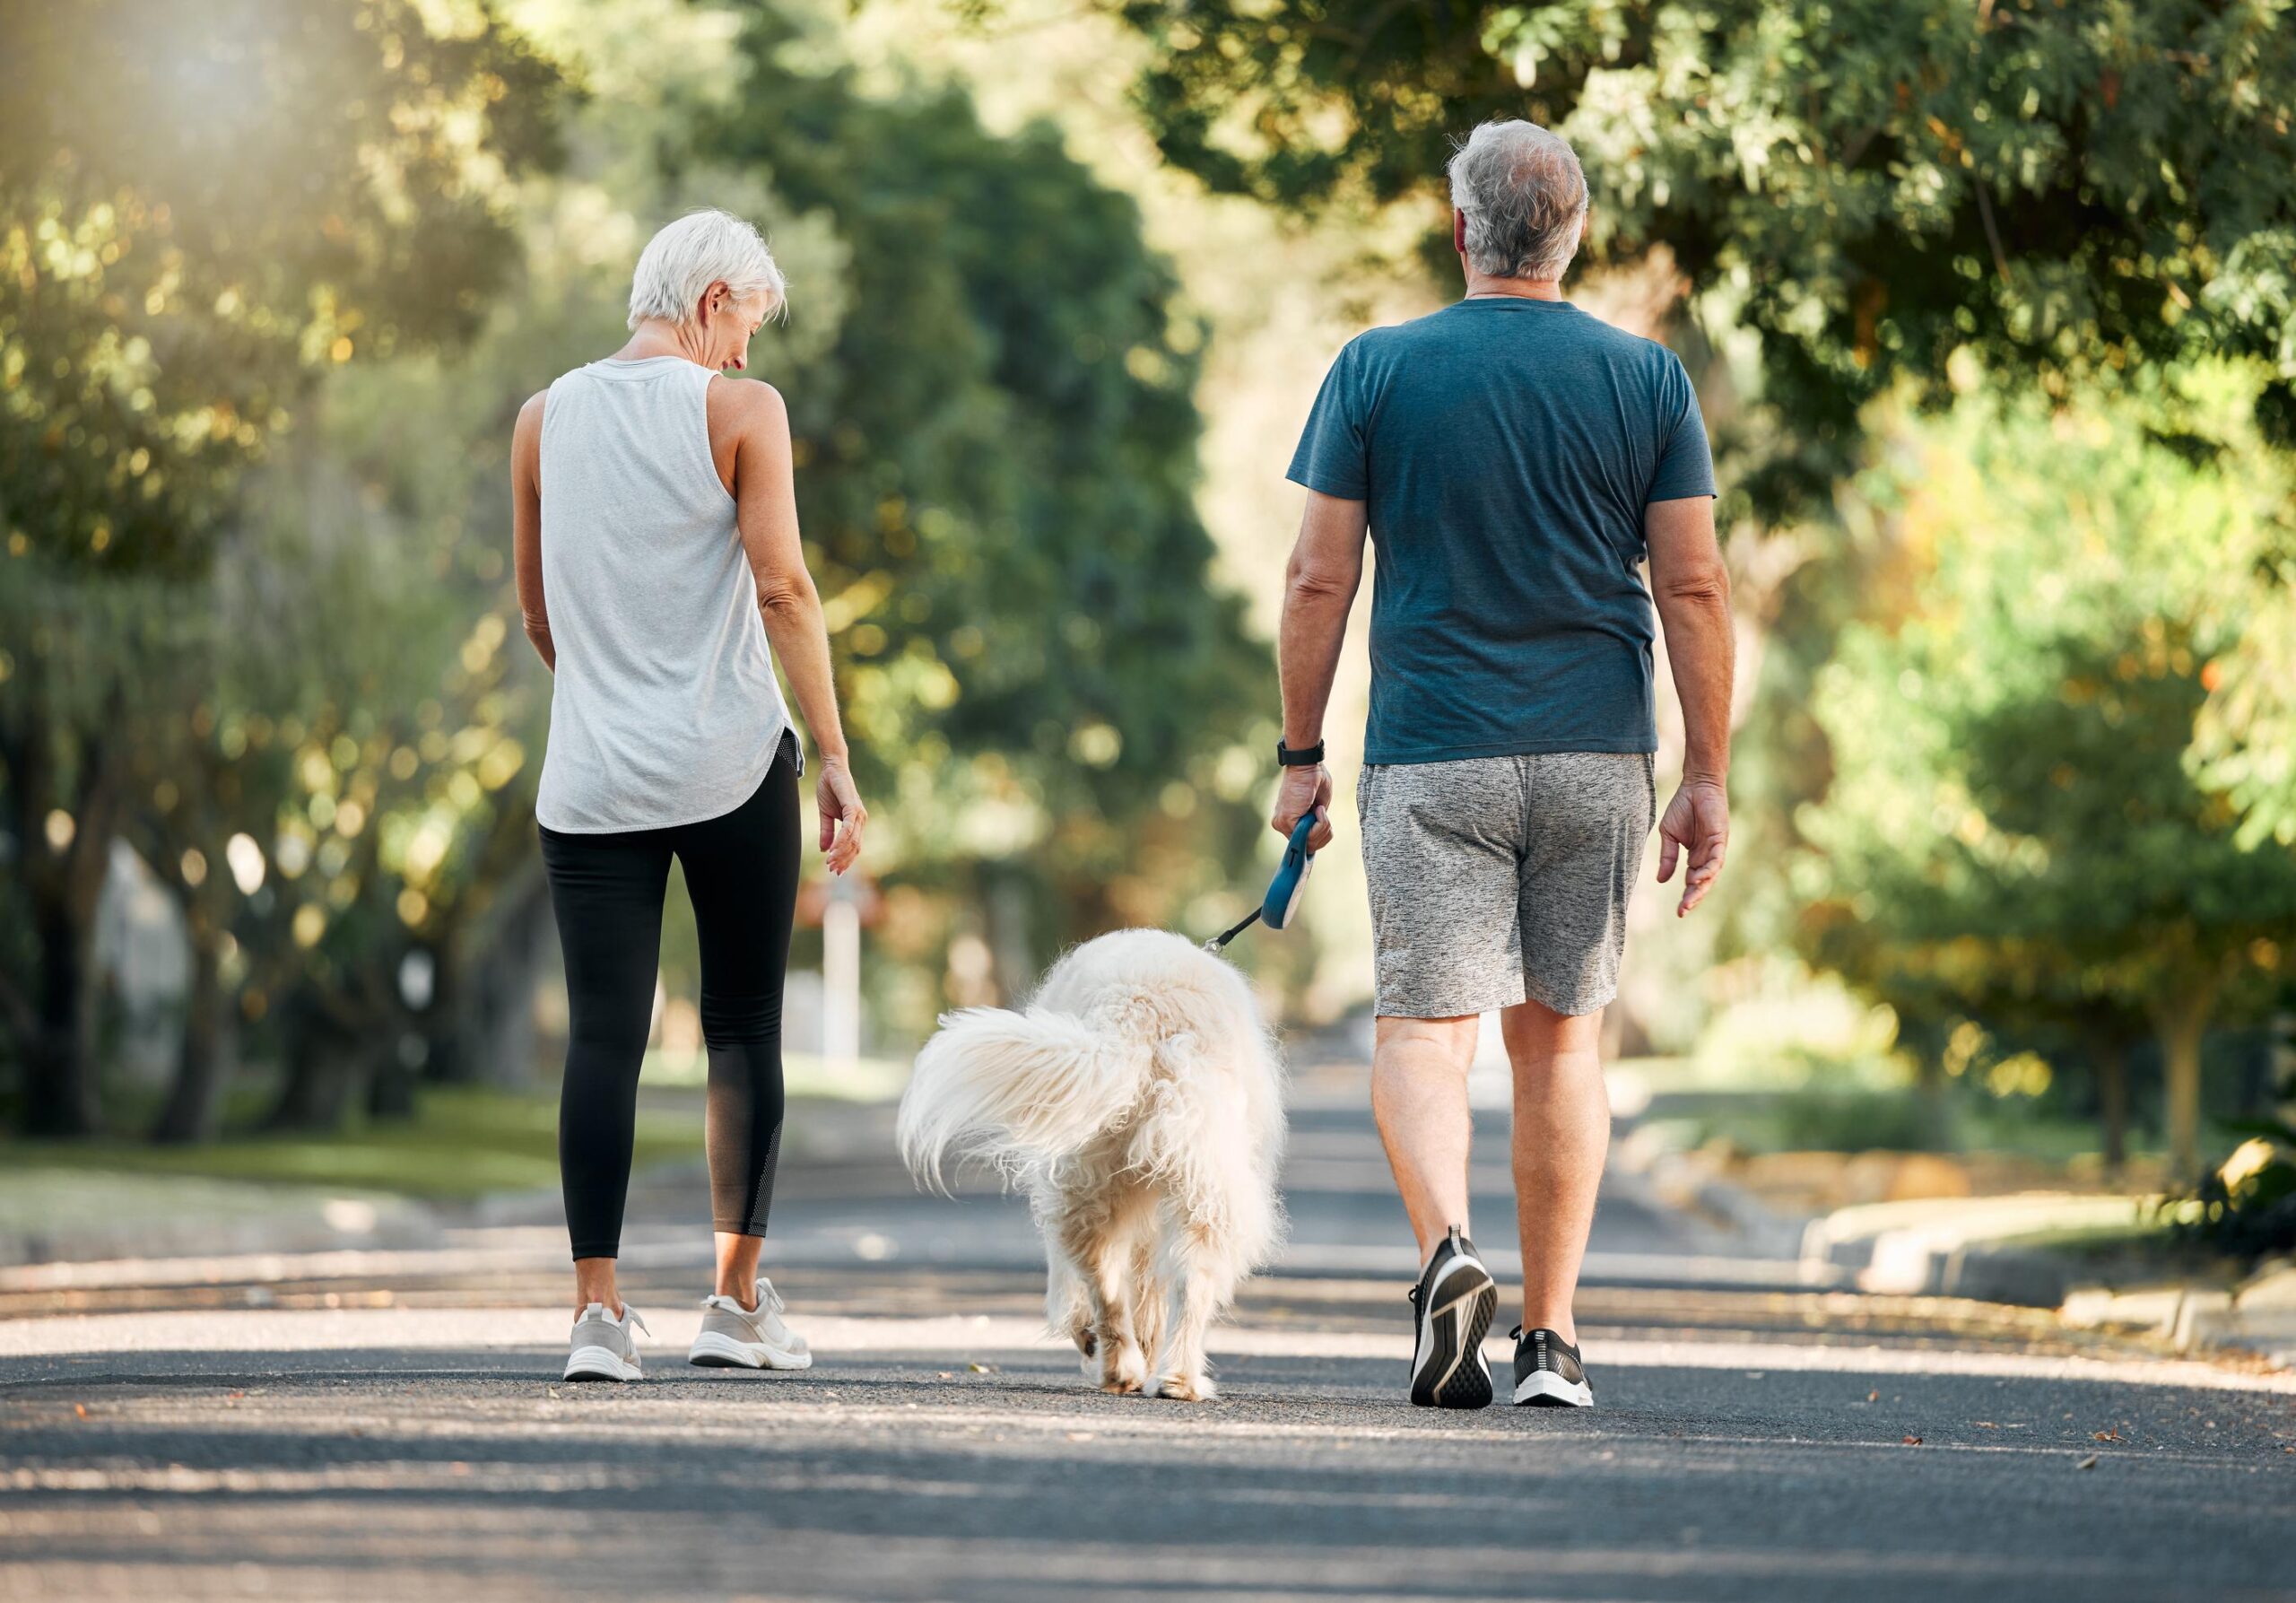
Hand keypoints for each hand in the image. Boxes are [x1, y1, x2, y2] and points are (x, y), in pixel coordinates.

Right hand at [815, 755, 866, 874]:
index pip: (854, 847)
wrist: (831, 768)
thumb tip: (825, 850)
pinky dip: (841, 841)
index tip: (835, 871)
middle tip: (831, 870)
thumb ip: (827, 832)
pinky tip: (833, 850)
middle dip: (843, 861)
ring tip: (830, 863)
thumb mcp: (825, 814)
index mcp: (856, 822)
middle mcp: (861, 820)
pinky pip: (848, 828)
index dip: (846, 861)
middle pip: (855, 848)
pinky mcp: (853, 806)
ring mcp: (858, 813)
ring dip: (841, 854)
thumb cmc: (830, 789)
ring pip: (852, 841)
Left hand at [1270, 763, 1333, 851]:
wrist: (1306, 764)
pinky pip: (1311, 834)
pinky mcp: (1287, 821)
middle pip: (1311, 847)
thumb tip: (1320, 838)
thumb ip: (1317, 824)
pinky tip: (1317, 808)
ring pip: (1312, 843)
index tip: (1325, 824)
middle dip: (1324, 832)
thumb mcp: (1319, 808)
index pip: (1306, 844)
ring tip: (1319, 808)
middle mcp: (1281, 825)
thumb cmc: (1315, 780)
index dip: (1320, 837)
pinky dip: (1321, 823)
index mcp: (1288, 822)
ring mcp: (1282, 824)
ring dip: (1323, 826)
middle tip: (1323, 812)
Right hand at [1655, 776, 1727, 917]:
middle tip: (1683, 911)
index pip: (1692, 882)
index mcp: (1695, 857)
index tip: (1679, 912)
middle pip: (1703, 883)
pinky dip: (1708, 870)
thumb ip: (1667, 857)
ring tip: (1689, 900)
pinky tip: (1697, 878)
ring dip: (1701, 888)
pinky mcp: (1720, 838)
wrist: (1695, 785)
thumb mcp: (1668, 835)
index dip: (1687, 897)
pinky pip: (1716, 859)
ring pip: (1711, 875)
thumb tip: (1661, 880)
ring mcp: (1715, 848)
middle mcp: (1707, 856)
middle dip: (1693, 898)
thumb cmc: (1683, 807)